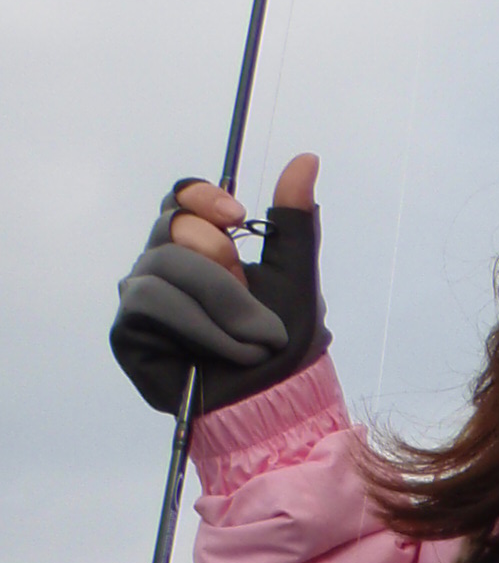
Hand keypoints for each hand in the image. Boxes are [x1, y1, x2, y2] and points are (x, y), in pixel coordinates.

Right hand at [110, 154, 328, 414]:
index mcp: (196, 246)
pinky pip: (153, 303)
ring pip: (165, 266)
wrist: (272, 404)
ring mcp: (140, 296)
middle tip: (250, 301)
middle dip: (221, 263)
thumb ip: (295, 221)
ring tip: (250, 339)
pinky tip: (221, 349)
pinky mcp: (128, 330)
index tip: (238, 217)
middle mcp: (161, 265)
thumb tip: (308, 158)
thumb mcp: (297, 277)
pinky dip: (198, 324)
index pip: (180, 197)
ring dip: (219, 303)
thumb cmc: (283, 347)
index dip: (203, 198)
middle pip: (172, 227)